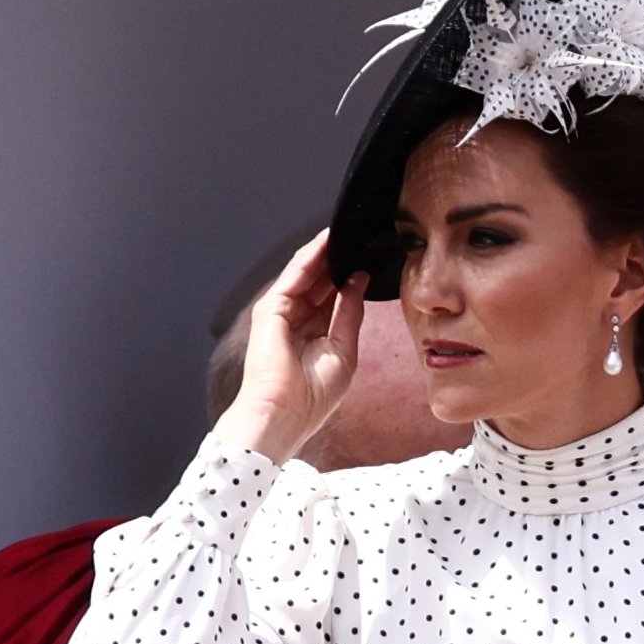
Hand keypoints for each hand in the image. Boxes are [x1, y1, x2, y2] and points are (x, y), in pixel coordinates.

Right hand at [213, 230, 367, 463]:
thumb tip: (359, 280)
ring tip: (349, 230)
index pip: (335, 297)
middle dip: (340, 260)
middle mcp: (299, 321)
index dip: (351, 277)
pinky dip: (310, 257)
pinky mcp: (270, 308)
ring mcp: (282, 313)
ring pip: (307, 274)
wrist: (284, 413)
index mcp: (317, 335)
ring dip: (326, 252)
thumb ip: (350, 312)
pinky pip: (294, 276)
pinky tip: (327, 241)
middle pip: (322, 281)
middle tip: (364, 237)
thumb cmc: (312, 396)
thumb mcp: (344, 349)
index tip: (372, 258)